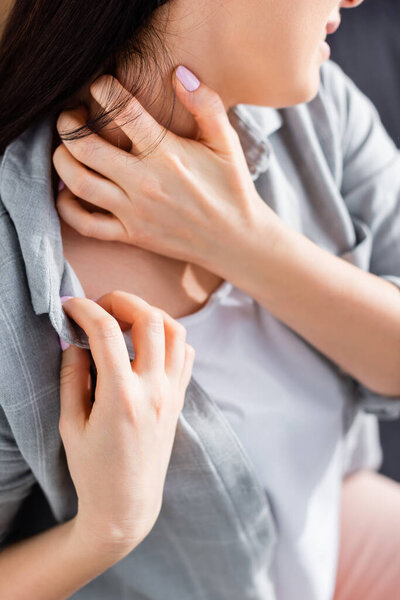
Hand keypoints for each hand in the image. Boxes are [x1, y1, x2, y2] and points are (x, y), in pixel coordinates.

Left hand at [53, 65, 271, 270]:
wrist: (236, 240)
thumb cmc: (232, 188)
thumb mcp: (227, 142)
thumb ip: (205, 104)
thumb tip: (178, 72)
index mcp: (168, 154)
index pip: (122, 110)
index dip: (103, 89)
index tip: (100, 85)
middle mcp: (145, 183)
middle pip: (86, 146)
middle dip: (68, 123)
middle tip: (70, 115)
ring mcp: (134, 212)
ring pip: (79, 182)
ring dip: (61, 160)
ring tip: (65, 148)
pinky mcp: (131, 235)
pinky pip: (86, 224)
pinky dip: (67, 207)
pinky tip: (67, 191)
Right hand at [58, 291, 194, 554]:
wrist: (128, 504)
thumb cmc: (93, 469)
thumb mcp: (70, 425)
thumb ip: (72, 376)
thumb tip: (75, 340)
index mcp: (121, 396)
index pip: (106, 331)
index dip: (85, 309)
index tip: (70, 306)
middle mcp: (153, 389)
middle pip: (149, 318)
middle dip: (122, 300)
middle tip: (100, 306)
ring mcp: (171, 393)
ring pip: (175, 330)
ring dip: (150, 313)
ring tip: (125, 319)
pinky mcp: (179, 399)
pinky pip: (185, 352)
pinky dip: (169, 336)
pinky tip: (148, 343)